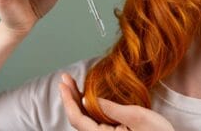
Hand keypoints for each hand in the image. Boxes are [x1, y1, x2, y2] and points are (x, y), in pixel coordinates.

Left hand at [59, 73, 174, 130]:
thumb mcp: (137, 117)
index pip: (78, 119)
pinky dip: (87, 107)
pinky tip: (86, 96)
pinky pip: (93, 121)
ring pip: (84, 119)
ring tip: (72, 85)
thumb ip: (111, 109)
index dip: (68, 100)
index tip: (63, 83)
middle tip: (65, 79)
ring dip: (77, 101)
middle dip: (70, 97)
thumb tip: (88, 100)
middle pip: (78, 118)